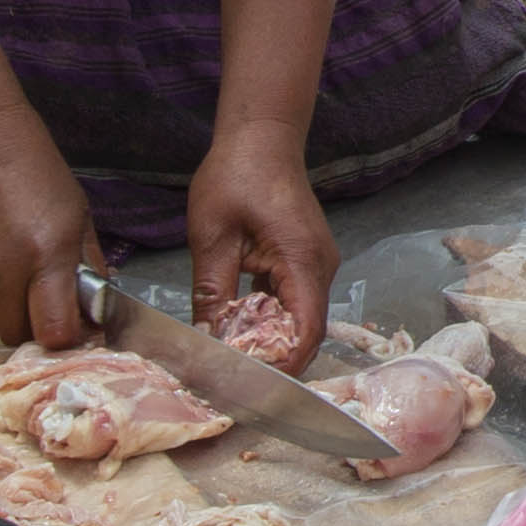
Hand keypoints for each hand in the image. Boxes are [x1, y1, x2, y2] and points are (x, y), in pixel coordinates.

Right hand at [0, 103, 102, 347]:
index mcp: (46, 256)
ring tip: (13, 270)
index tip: (71, 325)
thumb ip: (87, 264)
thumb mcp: (78, 212)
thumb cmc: (34, 170)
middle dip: (34, 324)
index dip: (65, 337)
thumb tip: (94, 307)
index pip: (54, 332)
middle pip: (18, 334)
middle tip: (42, 298)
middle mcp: (3, 272)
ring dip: (6, 307)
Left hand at [188, 125, 338, 361]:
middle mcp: (320, 267)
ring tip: (231, 360)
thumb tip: (205, 340)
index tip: (251, 387)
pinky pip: (293, 301)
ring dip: (269, 340)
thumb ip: (211, 292)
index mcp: (302, 260)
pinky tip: (239, 327)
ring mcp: (316, 264)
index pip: (305, 330)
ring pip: (299, 319)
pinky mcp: (305, 261)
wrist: (261, 138)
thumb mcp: (212, 237)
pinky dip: (269, 319)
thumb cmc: (236, 176)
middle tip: (232, 381)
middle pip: (305, 332)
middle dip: (274, 360)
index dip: (283, 365)